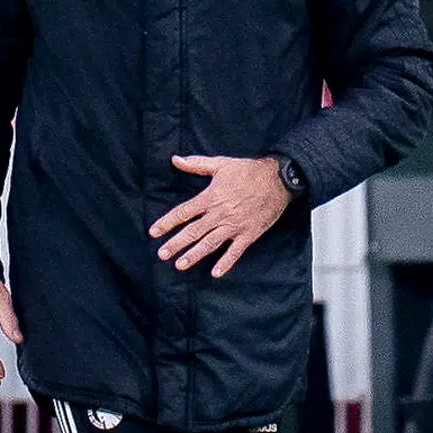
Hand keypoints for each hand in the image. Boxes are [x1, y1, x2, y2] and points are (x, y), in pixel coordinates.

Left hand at [149, 156, 290, 277]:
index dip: (167, 222)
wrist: (279, 179)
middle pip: (193, 231)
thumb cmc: (249, 170)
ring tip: (180, 265)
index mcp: (211, 197)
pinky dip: (226, 263)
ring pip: (210, 243)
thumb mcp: (221, 164)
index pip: (184, 212)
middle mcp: (220, 214)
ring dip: (194, 255)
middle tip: (162, 254)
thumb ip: (196, 164)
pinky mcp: (249, 233)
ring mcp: (235, 225)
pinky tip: (215, 273)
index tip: (154, 232)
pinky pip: (236, 251)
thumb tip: (175, 159)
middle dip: (176, 244)